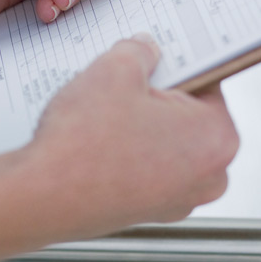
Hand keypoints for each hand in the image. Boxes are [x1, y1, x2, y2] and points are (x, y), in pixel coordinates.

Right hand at [26, 35, 238, 234]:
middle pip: (188, 113)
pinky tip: (98, 138)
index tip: (157, 56)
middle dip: (158, 95)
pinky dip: (129, 149)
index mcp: (217, 138)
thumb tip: (145, 50)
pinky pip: (148, 165)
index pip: (208, 81)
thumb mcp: (114, 71)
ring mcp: (180, 199)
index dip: (175, 62)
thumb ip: (139, 51)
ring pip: (166, 140)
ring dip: (140, 122)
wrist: (44, 198)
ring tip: (105, 112)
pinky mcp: (151, 210)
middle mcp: (209, 175)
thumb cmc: (84, 147)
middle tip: (124, 83)